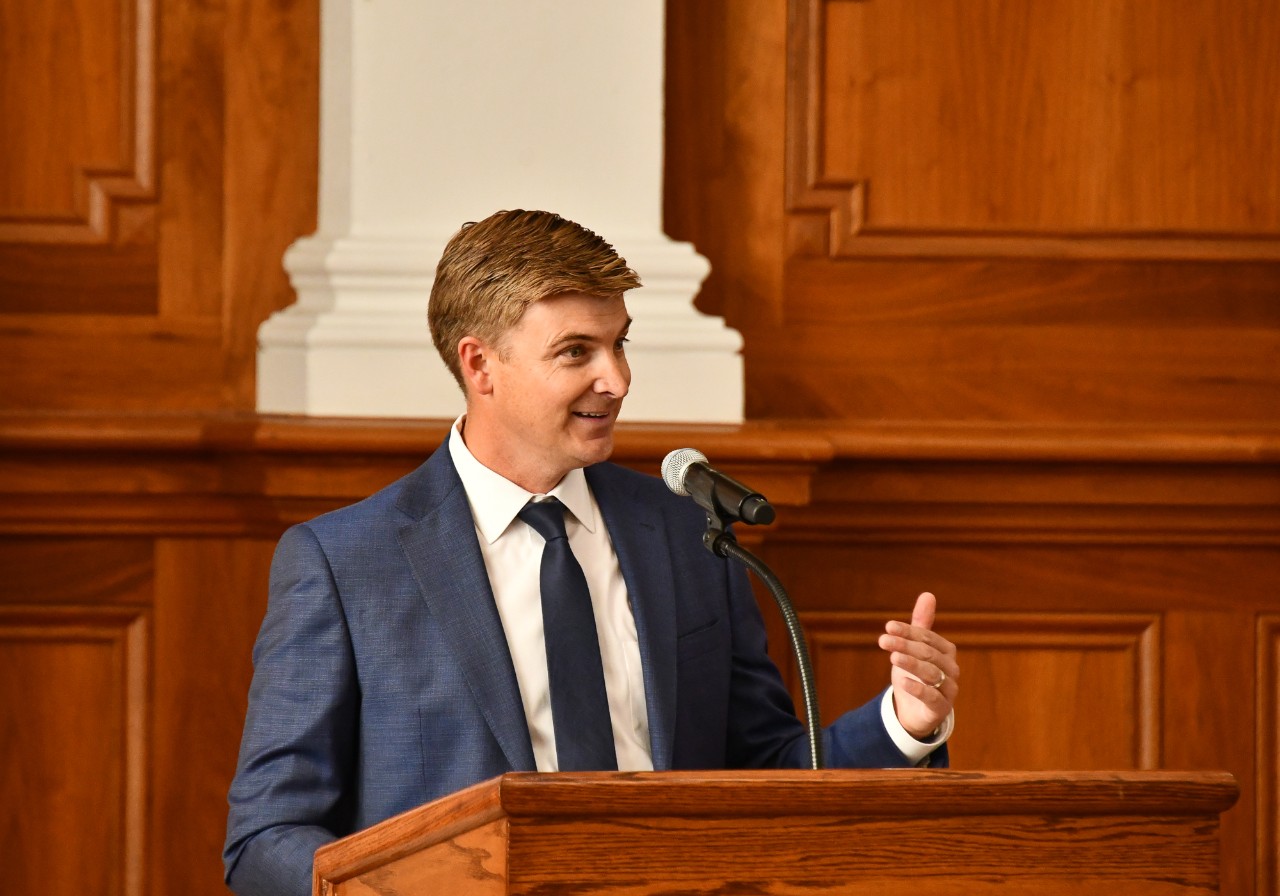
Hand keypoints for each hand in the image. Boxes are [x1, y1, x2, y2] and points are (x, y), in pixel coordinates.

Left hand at [878, 592, 957, 739]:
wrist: (914, 710)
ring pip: (931, 674)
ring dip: (911, 664)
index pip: (927, 637)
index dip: (908, 631)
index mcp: (946, 651)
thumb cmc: (915, 674)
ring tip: (893, 657)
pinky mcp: (941, 708)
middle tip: (883, 640)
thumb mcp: (914, 649)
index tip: (888, 626)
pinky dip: (918, 688)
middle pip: (928, 654)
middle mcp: (951, 669)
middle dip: (905, 645)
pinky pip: (932, 697)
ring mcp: (948, 689)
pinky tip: (903, 682)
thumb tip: (928, 594)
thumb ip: (920, 624)